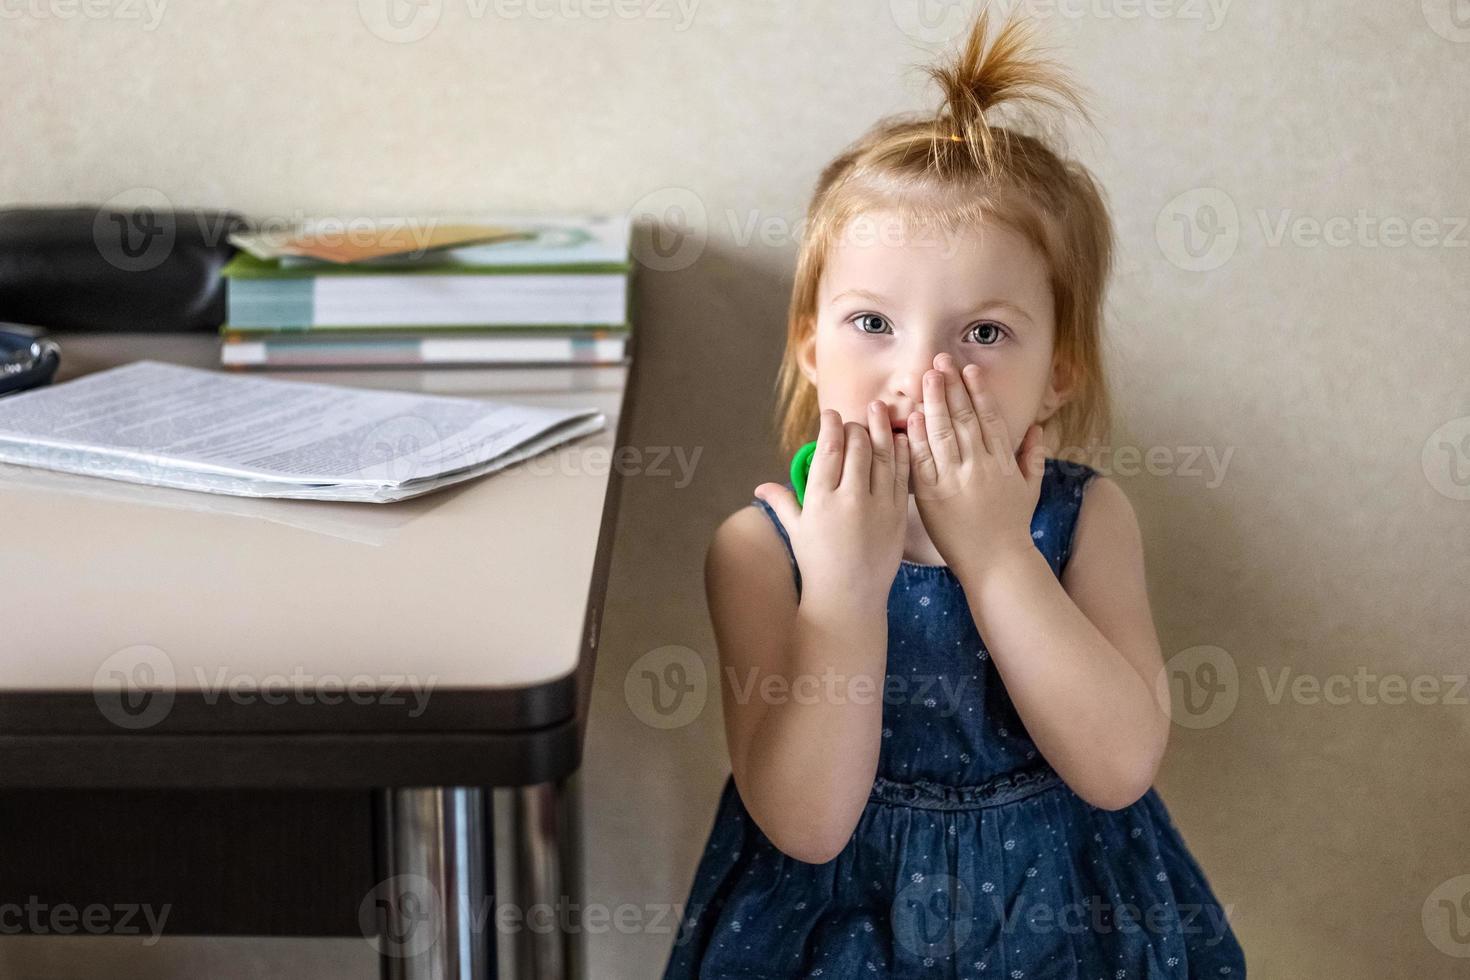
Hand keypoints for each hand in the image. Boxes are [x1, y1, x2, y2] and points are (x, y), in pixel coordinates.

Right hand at [756, 402, 910, 606]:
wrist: (849, 598)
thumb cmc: (818, 564)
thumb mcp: (797, 531)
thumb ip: (782, 502)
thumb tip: (759, 488)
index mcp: (821, 500)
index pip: (827, 449)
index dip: (831, 425)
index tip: (831, 414)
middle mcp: (850, 499)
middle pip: (857, 446)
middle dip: (856, 426)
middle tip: (855, 418)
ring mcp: (878, 506)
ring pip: (882, 455)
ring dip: (880, 429)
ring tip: (879, 411)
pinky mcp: (898, 514)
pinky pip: (901, 474)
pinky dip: (901, 452)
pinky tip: (898, 439)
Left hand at [907, 354, 1046, 579]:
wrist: (998, 563)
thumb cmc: (1012, 527)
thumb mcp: (1030, 490)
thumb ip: (1033, 458)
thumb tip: (1037, 429)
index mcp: (1002, 462)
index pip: (989, 418)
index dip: (978, 391)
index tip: (969, 370)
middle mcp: (980, 466)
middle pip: (964, 418)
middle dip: (952, 386)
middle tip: (940, 360)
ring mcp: (955, 480)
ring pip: (943, 433)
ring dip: (934, 402)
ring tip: (926, 378)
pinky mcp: (933, 496)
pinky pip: (923, 462)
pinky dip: (917, 438)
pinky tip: (911, 418)